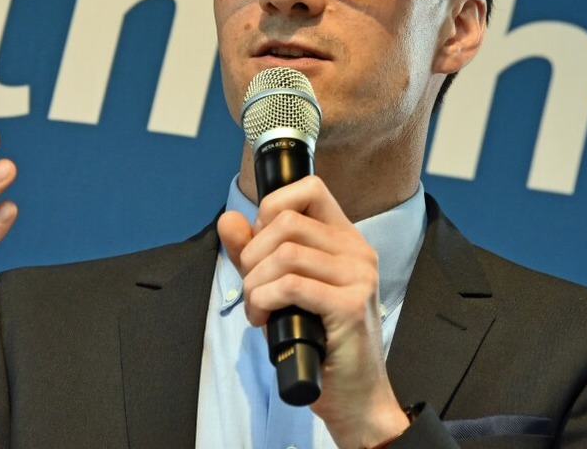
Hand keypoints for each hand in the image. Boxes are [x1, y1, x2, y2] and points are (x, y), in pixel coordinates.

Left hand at [217, 176, 408, 448]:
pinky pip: (290, 285)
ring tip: (258, 309)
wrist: (354, 396)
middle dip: (252, 255)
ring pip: (285, 253)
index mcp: (345, 239)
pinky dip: (265, 301)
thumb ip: (254, 252)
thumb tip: (228, 219)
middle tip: (253, 288)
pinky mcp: (350, 305)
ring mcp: (358, 277)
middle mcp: (357, 251)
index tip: (260, 244)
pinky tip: (265, 319)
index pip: (310, 189)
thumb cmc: (319, 341)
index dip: (273, 207)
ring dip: (256, 284)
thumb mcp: (280, 288)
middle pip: (287, 222)